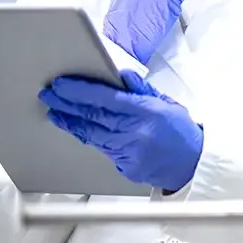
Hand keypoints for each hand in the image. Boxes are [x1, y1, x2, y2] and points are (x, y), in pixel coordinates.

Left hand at [40, 71, 203, 191]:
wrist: (194, 165)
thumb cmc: (182, 133)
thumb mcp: (167, 103)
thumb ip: (142, 90)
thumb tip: (121, 75)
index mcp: (146, 112)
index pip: (104, 99)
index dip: (79, 92)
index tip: (62, 86)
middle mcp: (135, 132)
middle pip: (92, 117)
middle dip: (67, 105)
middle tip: (49, 96)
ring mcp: (129, 152)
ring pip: (92, 135)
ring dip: (72, 123)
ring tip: (56, 114)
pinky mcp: (125, 167)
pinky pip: (103, 150)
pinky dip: (90, 139)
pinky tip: (79, 131)